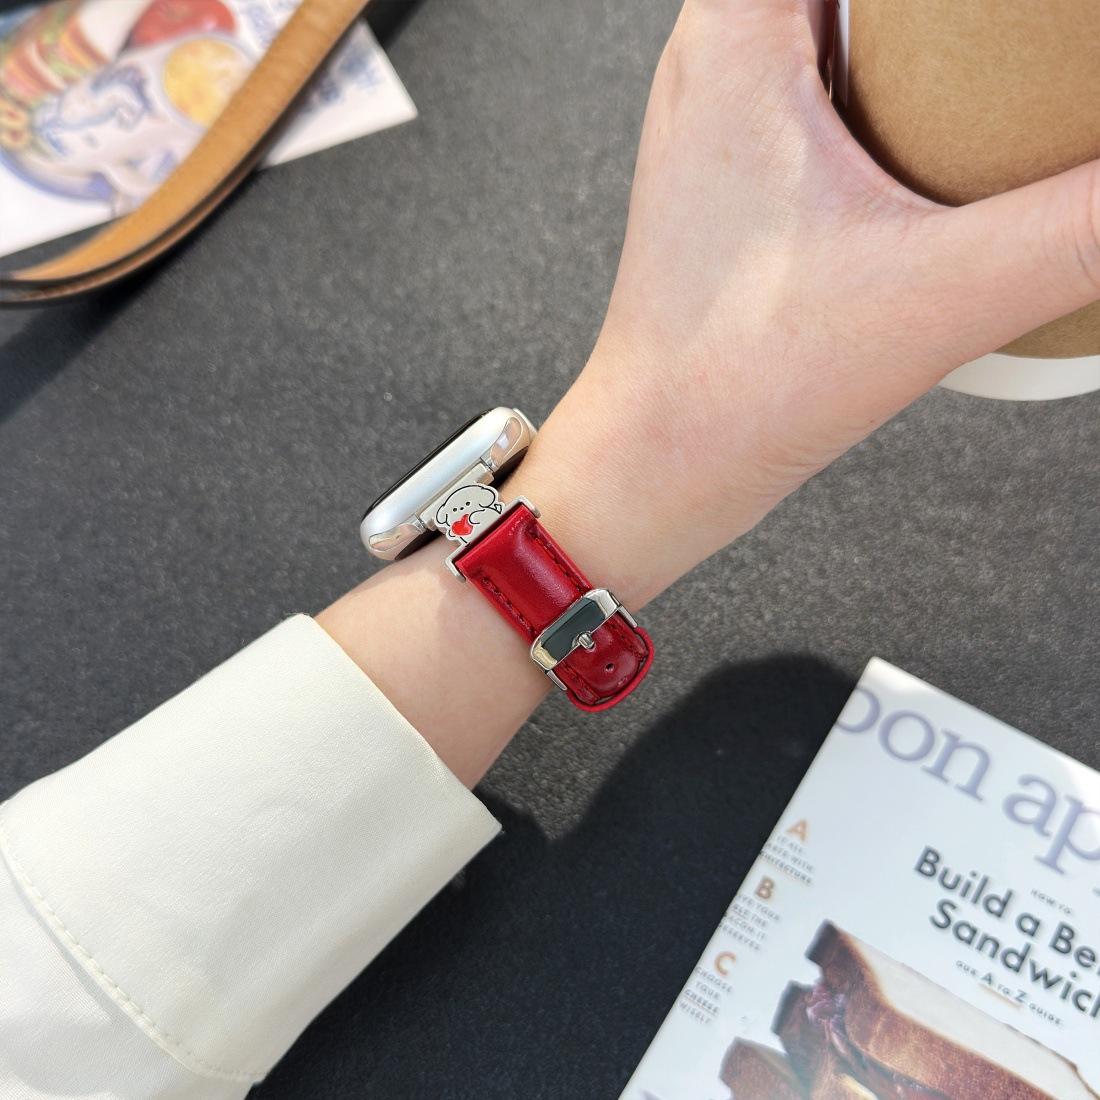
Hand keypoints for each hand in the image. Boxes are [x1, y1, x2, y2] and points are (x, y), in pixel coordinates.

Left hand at [321, 0, 1099, 783]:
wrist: (660, 464)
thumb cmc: (732, 385)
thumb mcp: (940, 295)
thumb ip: (1086, 227)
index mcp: (741, 33)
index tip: (1024, 20)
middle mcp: (721, 54)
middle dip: (960, 10)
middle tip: (1037, 38)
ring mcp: (728, 114)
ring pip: (847, 17)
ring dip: (937, 33)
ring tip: (1020, 61)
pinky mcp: (745, 171)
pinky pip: (835, 80)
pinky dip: (907, 81)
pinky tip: (964, 127)